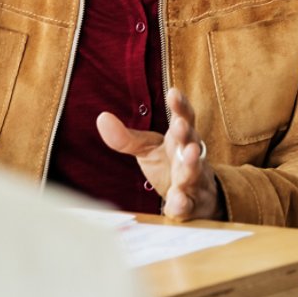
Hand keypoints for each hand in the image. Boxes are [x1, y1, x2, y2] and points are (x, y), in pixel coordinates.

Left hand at [96, 88, 223, 220]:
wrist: (194, 198)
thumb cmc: (168, 166)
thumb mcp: (146, 149)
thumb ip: (125, 137)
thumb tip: (102, 117)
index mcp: (180, 139)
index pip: (183, 117)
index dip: (179, 106)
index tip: (173, 92)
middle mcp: (191, 156)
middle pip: (192, 141)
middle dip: (186, 133)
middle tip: (180, 125)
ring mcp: (195, 179)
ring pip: (195, 171)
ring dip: (192, 164)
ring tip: (189, 155)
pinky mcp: (194, 204)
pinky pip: (190, 204)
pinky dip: (184, 203)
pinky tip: (177, 202)